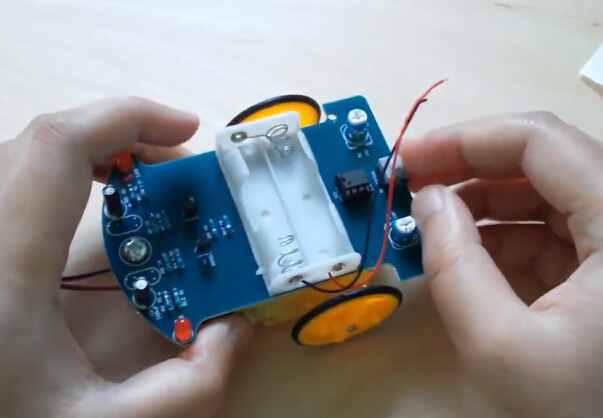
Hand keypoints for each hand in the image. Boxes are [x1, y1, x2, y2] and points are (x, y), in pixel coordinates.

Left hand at [0, 97, 252, 417]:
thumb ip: (187, 388)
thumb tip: (234, 332)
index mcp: (6, 267)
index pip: (61, 147)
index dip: (128, 117)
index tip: (186, 129)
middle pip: (45, 141)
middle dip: (123, 136)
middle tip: (175, 167)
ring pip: (24, 155)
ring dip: (91, 151)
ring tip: (141, 176)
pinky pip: (14, 177)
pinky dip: (61, 170)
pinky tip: (89, 197)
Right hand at [402, 112, 602, 417]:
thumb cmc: (580, 412)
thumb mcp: (503, 348)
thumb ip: (455, 267)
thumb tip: (427, 200)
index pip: (541, 142)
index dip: (467, 139)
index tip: (410, 156)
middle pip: (544, 161)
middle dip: (469, 168)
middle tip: (413, 183)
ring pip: (546, 194)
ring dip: (483, 202)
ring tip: (434, 221)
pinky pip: (553, 229)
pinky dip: (504, 234)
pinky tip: (469, 252)